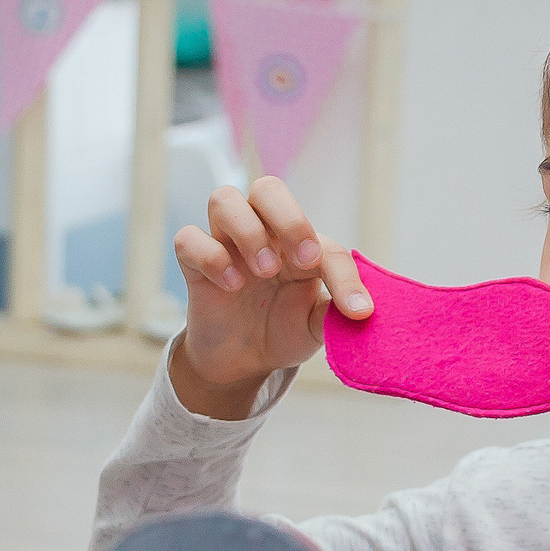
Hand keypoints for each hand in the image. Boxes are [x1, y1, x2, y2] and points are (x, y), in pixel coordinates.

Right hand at [167, 178, 370, 418]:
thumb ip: (336, 314)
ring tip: (264, 272)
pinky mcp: (193, 263)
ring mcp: (226, 243)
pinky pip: (188, 238)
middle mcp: (263, 231)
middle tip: (304, 260)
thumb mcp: (315, 326)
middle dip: (289, 219)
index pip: (324, 242)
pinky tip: (231, 285)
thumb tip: (361, 310)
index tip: (356, 310)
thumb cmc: (283, 330)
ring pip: (224, 199)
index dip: (344, 275)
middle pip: (268, 188)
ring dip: (248, 232)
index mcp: (299, 242)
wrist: (243, 362)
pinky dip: (210, 257)